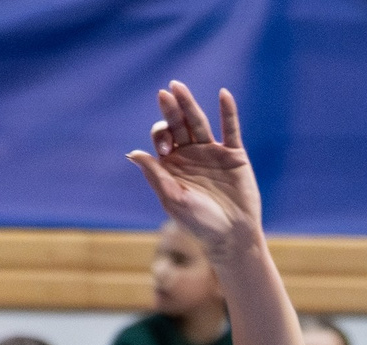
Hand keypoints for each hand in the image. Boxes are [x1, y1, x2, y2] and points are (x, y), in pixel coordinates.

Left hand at [125, 82, 263, 264]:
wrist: (232, 235)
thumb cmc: (199, 222)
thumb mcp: (173, 198)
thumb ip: (155, 175)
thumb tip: (133, 154)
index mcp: (172, 165)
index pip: (162, 138)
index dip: (161, 133)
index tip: (165, 144)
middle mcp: (190, 155)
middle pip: (179, 125)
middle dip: (171, 110)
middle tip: (165, 93)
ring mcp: (212, 152)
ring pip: (200, 122)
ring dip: (190, 104)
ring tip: (179, 87)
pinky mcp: (234, 154)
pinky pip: (231, 129)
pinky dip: (228, 111)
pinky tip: (223, 95)